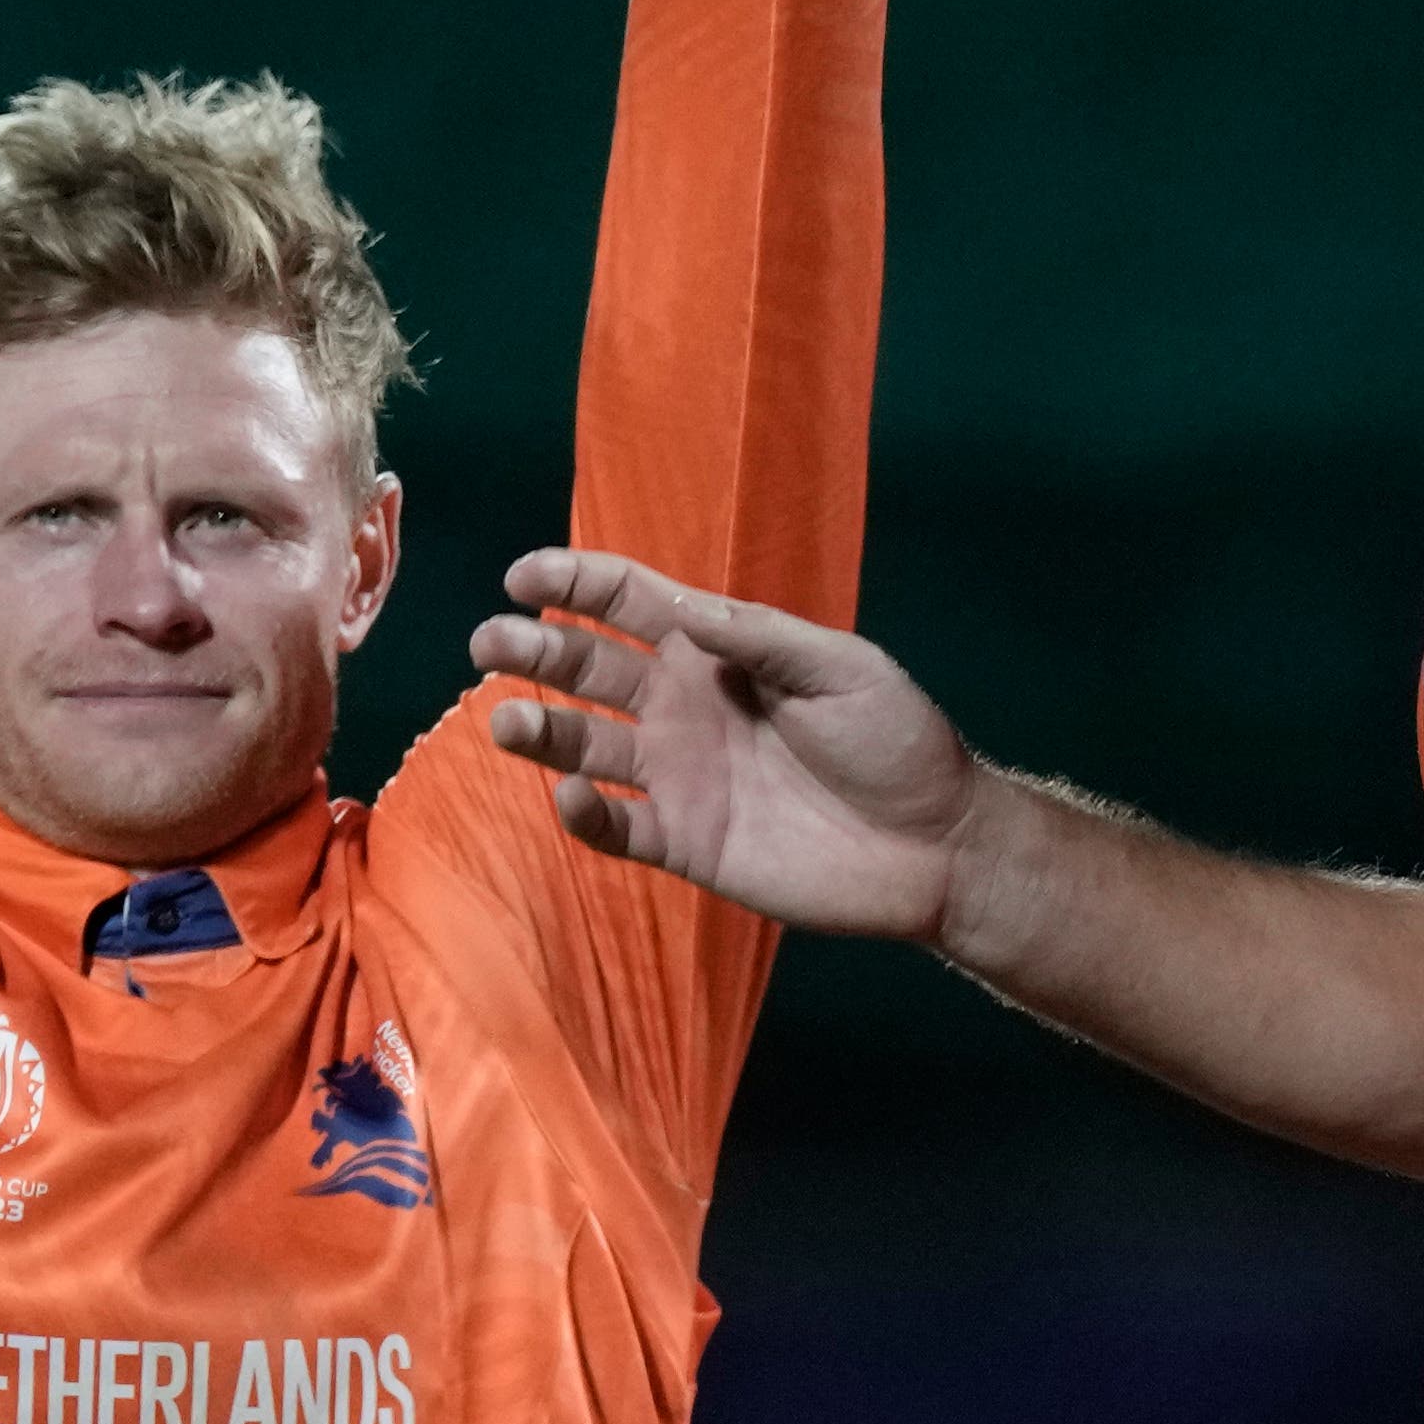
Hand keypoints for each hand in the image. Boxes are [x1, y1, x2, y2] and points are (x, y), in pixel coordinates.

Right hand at [466, 549, 970, 938]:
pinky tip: (570, 795)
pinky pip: (618, 827)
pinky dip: (584, 813)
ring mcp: (679, 777)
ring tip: (506, 722)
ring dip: (539, 730)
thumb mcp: (841, 668)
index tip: (524, 578)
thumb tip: (685, 610)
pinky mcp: (686, 843)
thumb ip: (761, 639)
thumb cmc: (895, 741)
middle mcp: (683, 707)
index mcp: (717, 652)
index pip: (628, 604)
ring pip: (585, 745)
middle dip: (532, 649)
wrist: (935, 845)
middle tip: (488, 643)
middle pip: (587, 669)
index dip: (573, 585)